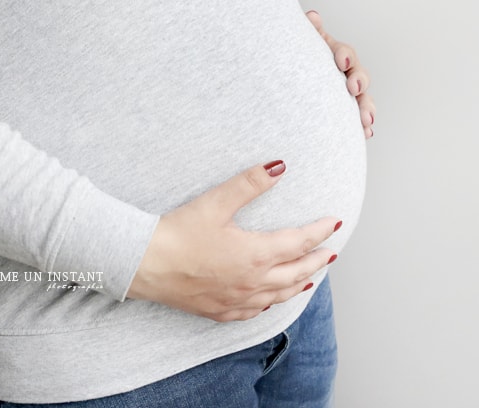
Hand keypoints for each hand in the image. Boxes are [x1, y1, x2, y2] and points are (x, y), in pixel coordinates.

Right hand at [126, 160, 340, 321]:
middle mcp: (253, 282)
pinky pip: (255, 311)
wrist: (144, 264)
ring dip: (299, 284)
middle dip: (317, 261)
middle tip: (331, 252)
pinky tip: (270, 299)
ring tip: (311, 278)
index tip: (334, 222)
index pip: (300, 243)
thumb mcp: (217, 202)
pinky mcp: (219, 311)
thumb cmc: (178, 233)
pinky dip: (271, 303)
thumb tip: (279, 166)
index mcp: (256, 255)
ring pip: (280, 295)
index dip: (320, 232)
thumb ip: (250, 183)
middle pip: (297, 273)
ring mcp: (237, 300)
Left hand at [306, 10, 375, 137]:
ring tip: (366, 120)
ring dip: (367, 108)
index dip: (344, 55)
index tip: (342, 62)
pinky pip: (359, 119)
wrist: (293, 81)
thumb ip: (309, 32)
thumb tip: (313, 16)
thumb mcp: (302, 44)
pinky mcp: (348, 112)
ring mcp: (349, 94)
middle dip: (359, 81)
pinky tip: (365, 134)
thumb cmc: (298, 58)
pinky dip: (363, 127)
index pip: (345, 52)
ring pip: (363, 99)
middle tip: (353, 88)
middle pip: (359, 75)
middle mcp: (347, 73)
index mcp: (336, 54)